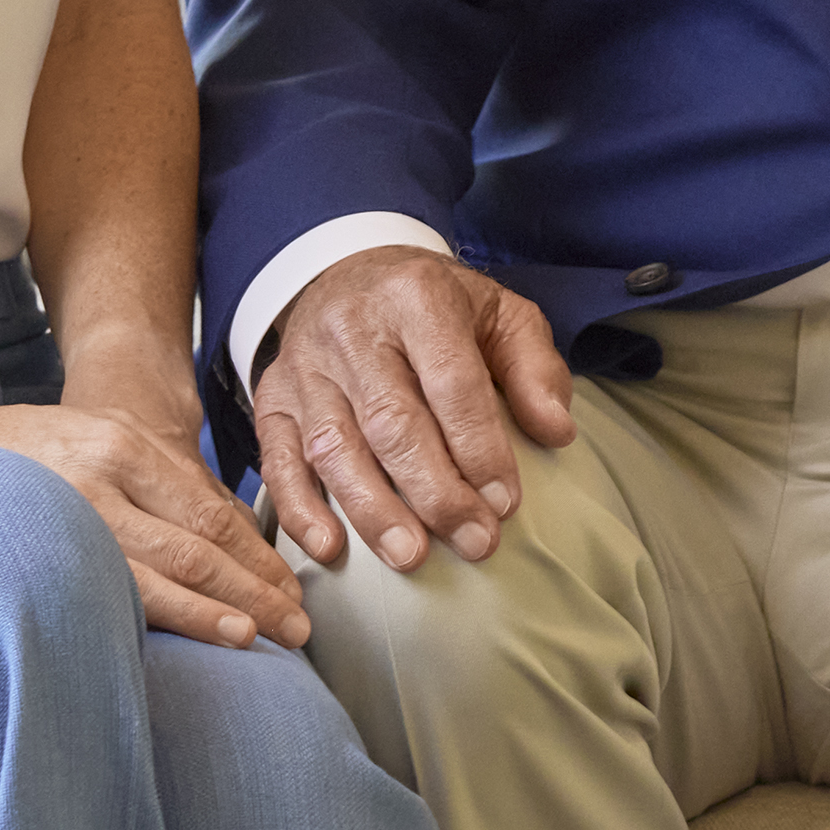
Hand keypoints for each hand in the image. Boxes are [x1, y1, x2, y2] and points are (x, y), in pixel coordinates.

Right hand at [0, 396, 311, 650]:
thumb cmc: (48, 449)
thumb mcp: (118, 443)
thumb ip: (178, 487)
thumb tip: (246, 542)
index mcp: (126, 448)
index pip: (210, 516)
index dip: (258, 560)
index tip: (291, 591)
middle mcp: (99, 481)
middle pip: (194, 549)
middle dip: (252, 593)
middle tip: (294, 627)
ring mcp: (66, 520)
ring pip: (154, 578)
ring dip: (213, 614)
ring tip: (255, 640)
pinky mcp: (37, 554)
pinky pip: (108, 594)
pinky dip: (154, 620)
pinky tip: (183, 638)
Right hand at [250, 243, 578, 572]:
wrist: (350, 272)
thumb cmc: (436, 305)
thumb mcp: (499, 312)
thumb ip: (534, 368)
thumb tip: (557, 432)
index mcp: (417, 296)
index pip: (451, 382)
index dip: (480, 447)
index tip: (506, 503)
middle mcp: (353, 328)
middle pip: (392, 422)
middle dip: (436, 492)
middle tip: (474, 542)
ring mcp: (305, 365)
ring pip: (335, 446)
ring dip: (374, 510)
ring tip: (412, 557)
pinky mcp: (272, 397)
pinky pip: (278, 459)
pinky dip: (300, 508)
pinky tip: (331, 547)